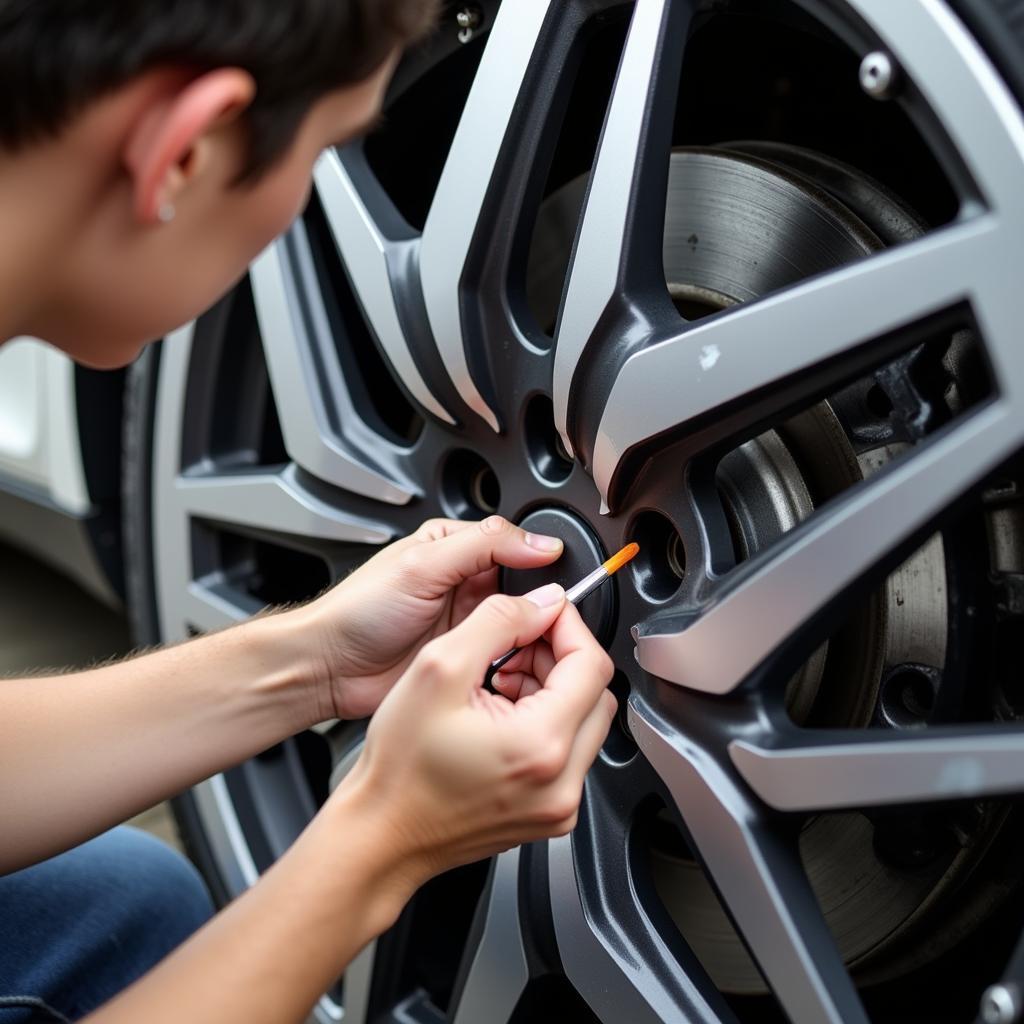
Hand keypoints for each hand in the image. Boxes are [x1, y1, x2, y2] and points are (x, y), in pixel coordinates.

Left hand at [301, 516, 563, 720]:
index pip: (512, 543)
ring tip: (529, 638)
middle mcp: (463, 581)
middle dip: (536, 600)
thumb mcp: (424, 565)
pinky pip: (502, 653)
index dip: (537, 561)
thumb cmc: (359, 611)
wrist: (330, 668)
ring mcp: (465, 620)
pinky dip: (513, 658)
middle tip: (545, 614)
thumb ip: (483, 546)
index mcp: (454, 545)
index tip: (555, 581)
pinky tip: (514, 660)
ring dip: (526, 630)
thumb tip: (538, 542)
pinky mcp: (464, 654)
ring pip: (516, 620)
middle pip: (522, 584)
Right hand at [334, 587, 616, 883]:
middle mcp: (562, 781)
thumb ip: (498, 621)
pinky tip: (502, 714)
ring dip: (554, 688)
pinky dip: (547, 722)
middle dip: (560, 657)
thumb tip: (541, 603)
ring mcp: (559, 803)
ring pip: (586, 720)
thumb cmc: (400, 768)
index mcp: (541, 744)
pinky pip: (570, 752)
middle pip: (596, 691)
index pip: (592, 663)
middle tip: (515, 648)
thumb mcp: (438, 667)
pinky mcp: (550, 813)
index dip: (568, 626)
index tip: (542, 613)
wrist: (382, 833)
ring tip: (501, 681)